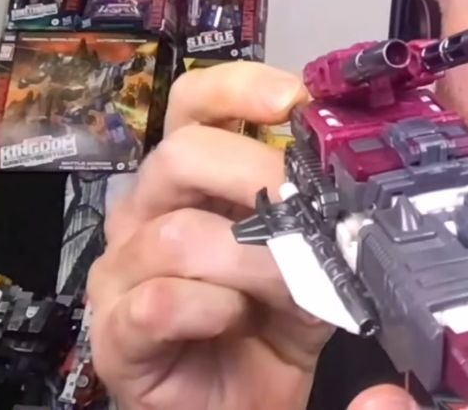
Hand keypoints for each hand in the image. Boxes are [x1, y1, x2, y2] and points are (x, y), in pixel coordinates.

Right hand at [88, 61, 330, 408]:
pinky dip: (211, 308)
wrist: (246, 401)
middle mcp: (148, 212)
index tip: (294, 100)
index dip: (238, 89)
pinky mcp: (116, 331)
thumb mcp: (312, 256)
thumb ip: (319, 212)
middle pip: (180, 154)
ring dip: (251, 261)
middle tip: (303, 210)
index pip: (193, 104)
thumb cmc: (273, 324)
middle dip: (253, 175)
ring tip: (291, 286)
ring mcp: (124, 270)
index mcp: (192, 181)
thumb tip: (351, 172)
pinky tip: (235, 320)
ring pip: (177, 234)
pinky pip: (160, 300)